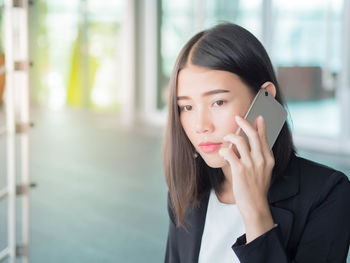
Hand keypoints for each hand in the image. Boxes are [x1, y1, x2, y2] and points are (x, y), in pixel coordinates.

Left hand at [219, 115, 274, 241]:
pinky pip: (229, 153)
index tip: (258, 117)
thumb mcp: (263, 171)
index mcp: (268, 159)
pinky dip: (224, 151)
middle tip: (238, 118)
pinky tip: (223, 153)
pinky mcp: (239, 170)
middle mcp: (261, 159)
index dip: (260, 126)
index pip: (264, 138)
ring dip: (230, 137)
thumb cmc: (256, 188)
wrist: (255, 206)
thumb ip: (258, 158)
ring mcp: (251, 164)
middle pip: (253, 135)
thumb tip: (248, 144)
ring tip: (226, 138)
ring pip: (240, 141)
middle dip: (244, 123)